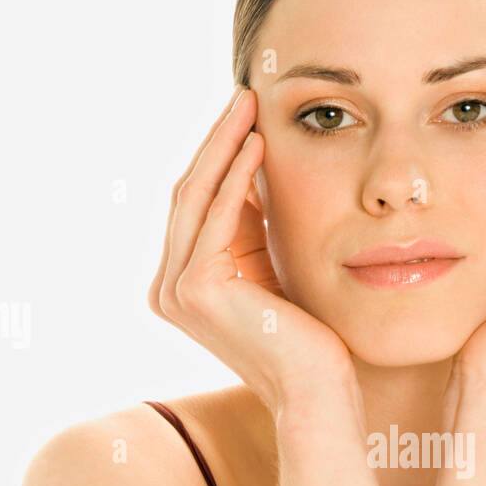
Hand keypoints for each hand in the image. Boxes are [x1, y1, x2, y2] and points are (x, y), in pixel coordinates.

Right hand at [148, 87, 356, 416]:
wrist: (318, 390)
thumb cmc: (309, 336)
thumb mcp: (272, 267)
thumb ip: (251, 225)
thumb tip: (251, 162)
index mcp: (180, 284)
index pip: (196, 204)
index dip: (219, 154)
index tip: (247, 114)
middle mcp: (166, 289)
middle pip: (189, 193)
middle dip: (217, 139)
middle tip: (246, 95)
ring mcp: (176, 291)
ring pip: (197, 196)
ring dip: (224, 145)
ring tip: (250, 105)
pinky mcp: (197, 288)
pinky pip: (218, 215)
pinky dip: (236, 176)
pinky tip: (258, 144)